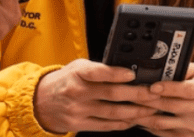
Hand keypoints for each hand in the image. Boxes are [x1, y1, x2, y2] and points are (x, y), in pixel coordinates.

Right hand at [34, 58, 160, 132]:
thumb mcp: (77, 67)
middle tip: (153, 93)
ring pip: (112, 112)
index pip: (98, 72)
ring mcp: (78, 110)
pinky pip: (106, 125)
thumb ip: (98, 69)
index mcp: (77, 74)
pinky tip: (135, 119)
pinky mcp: (79, 124)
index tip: (132, 74)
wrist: (40, 101)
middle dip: (137, 94)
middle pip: (112, 94)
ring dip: (135, 111)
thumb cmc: (64, 81)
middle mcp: (77, 92)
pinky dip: (123, 123)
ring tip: (151, 108)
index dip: (116, 74)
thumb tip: (126, 70)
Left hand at [130, 63, 193, 136]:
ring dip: (141, 115)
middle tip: (130, 93)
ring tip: (127, 106)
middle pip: (169, 106)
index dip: (167, 88)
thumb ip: (180, 68)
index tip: (152, 86)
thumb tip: (161, 65)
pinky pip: (160, 133)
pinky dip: (145, 125)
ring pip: (161, 122)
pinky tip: (135, 118)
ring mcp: (192, 127)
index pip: (185, 90)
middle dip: (147, 99)